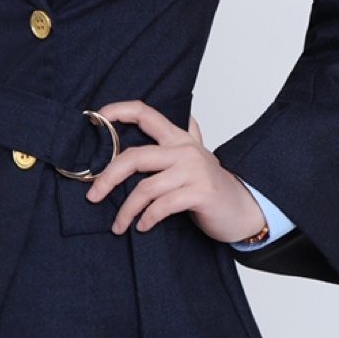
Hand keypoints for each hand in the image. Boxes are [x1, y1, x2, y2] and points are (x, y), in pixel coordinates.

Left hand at [84, 100, 266, 243]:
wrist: (245, 209)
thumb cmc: (212, 185)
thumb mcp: (195, 156)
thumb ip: (181, 138)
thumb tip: (168, 118)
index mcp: (179, 138)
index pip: (145, 113)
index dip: (119, 111)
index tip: (97, 117)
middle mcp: (185, 149)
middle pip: (134, 157)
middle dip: (108, 177)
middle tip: (93, 195)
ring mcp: (193, 170)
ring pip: (145, 187)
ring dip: (126, 210)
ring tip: (119, 225)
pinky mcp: (199, 193)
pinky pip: (162, 206)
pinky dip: (147, 218)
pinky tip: (142, 226)